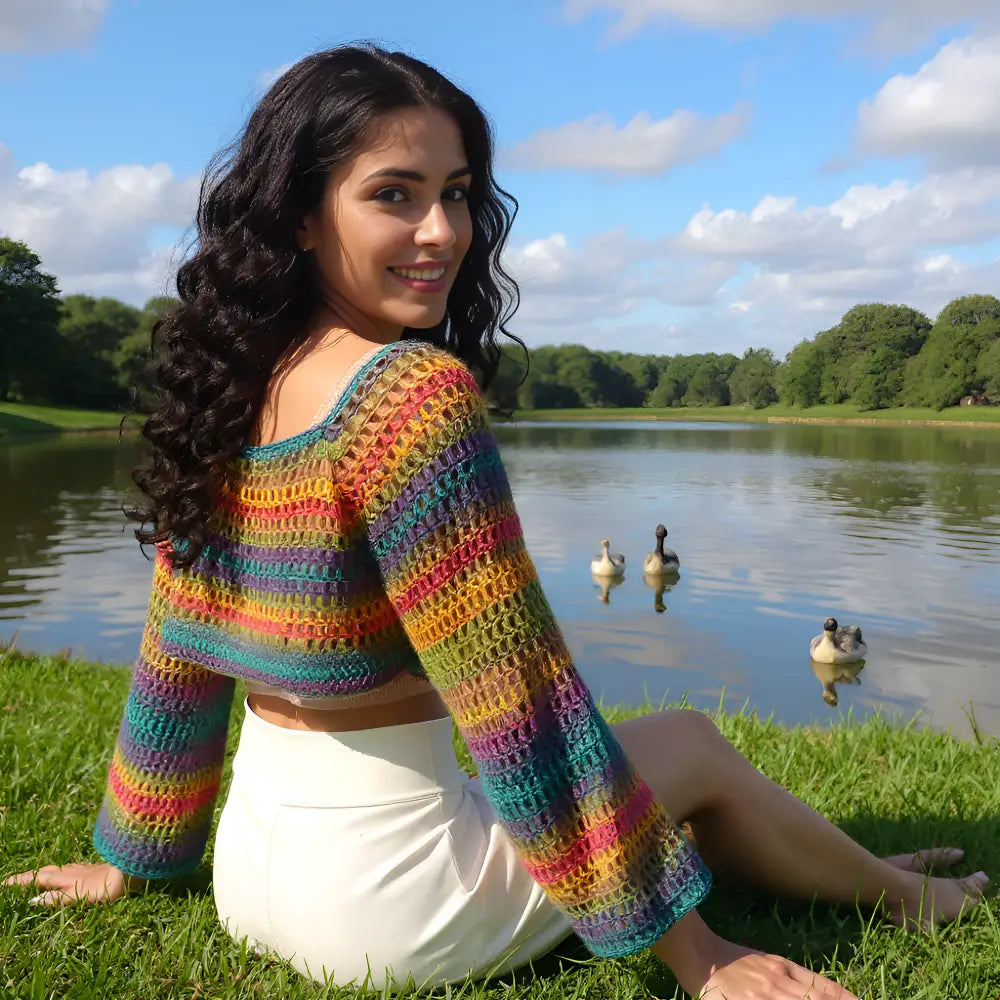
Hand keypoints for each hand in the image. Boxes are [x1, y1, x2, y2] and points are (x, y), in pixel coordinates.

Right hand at [2, 862, 139, 906]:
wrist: (129, 873)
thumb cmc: (104, 888)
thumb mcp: (77, 897)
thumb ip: (55, 898)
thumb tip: (33, 901)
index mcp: (63, 876)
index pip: (36, 878)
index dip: (20, 881)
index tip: (4, 884)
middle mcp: (70, 870)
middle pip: (44, 871)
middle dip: (28, 876)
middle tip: (14, 881)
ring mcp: (81, 868)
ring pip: (56, 869)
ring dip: (43, 873)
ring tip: (35, 877)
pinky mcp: (91, 870)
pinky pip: (68, 870)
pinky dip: (58, 873)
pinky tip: (65, 874)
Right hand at [651, 911, 856, 998]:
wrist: (697, 952)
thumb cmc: (731, 959)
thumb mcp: (766, 961)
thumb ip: (794, 977)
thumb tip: (826, 993)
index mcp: (784, 968)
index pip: (823, 988)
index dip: (845, 998)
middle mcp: (778, 982)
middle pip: (815, 999)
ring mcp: (763, 994)